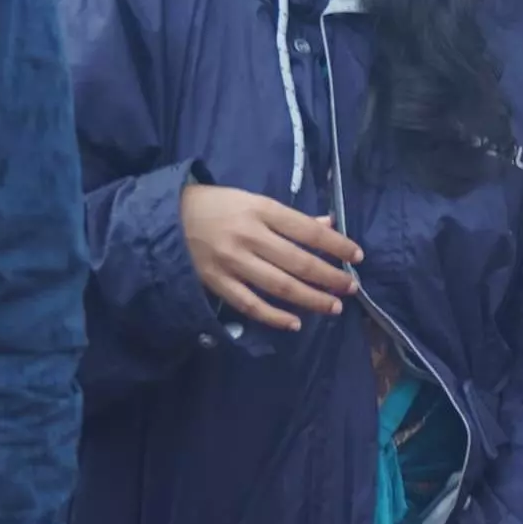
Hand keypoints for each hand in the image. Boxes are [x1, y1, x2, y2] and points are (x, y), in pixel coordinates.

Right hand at [180, 183, 359, 331]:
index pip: (308, 231)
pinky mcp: (217, 282)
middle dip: (330, 277)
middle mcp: (250, 237)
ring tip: (334, 306)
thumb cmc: (216, 206)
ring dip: (312, 299)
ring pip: (281, 287)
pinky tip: (295, 323)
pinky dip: (274, 317)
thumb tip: (328, 225)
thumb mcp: (253, 200)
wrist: (165, 218)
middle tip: (351, 287)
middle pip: (299, 262)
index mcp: (261, 210)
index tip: (358, 256)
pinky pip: (251, 305)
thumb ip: (290, 218)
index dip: (337, 245)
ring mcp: (232, 262)